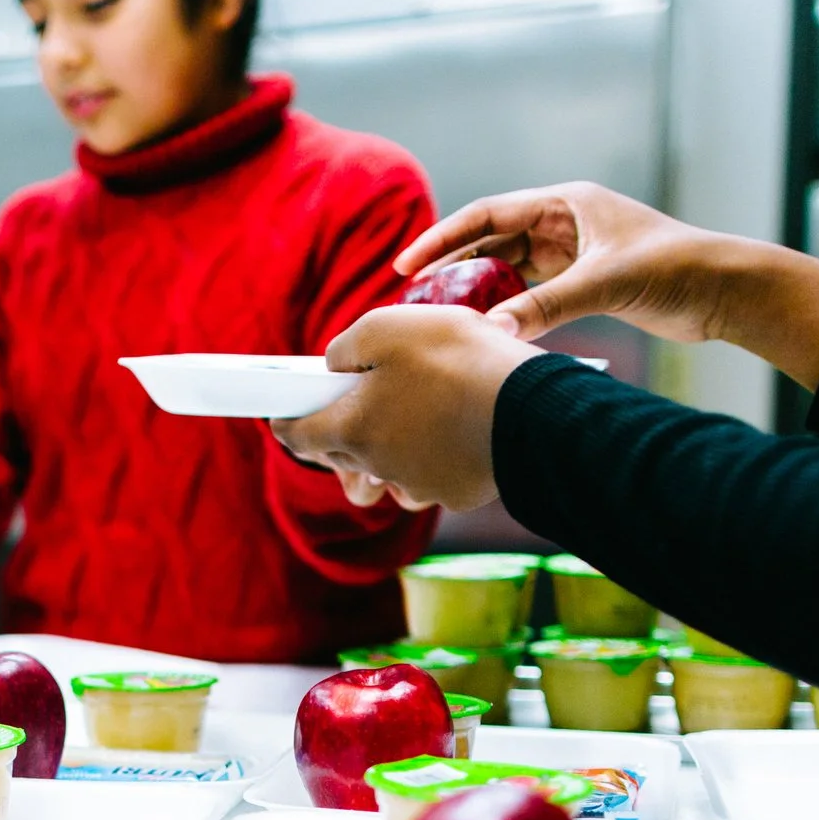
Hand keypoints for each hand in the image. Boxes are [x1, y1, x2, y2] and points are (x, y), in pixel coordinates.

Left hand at [273, 305, 541, 513]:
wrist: (534, 404)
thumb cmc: (457, 359)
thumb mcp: (387, 327)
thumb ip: (346, 347)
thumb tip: (335, 366)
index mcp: (350, 430)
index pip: (297, 435)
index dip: (287, 419)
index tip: (284, 411)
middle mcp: (377, 467)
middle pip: (343, 453)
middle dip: (346, 427)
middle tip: (369, 393)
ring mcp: (418, 485)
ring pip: (389, 467)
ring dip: (394, 443)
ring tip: (421, 406)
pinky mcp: (458, 492)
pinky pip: (433, 475)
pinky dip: (437, 453)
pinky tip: (458, 425)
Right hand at [395, 182, 737, 345]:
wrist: (725, 290)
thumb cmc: (675, 268)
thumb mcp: (603, 284)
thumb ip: (544, 307)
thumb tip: (489, 331)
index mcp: (565, 203)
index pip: (487, 215)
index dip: (443, 238)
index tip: (407, 264)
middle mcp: (564, 222)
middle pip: (491, 242)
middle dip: (452, 267)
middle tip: (415, 298)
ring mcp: (572, 252)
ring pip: (507, 269)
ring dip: (477, 290)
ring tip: (441, 315)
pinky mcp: (583, 281)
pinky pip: (531, 292)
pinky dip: (507, 308)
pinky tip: (486, 328)